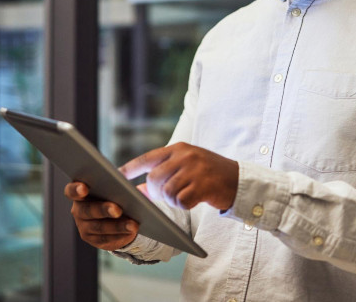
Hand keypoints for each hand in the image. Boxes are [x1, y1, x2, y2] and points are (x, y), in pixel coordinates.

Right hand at [64, 181, 138, 250]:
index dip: (75, 190)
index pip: (71, 191)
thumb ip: (118, 180)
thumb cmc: (114, 192)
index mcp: (80, 193)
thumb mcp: (115, 185)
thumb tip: (129, 183)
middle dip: (103, 210)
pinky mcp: (94, 240)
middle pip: (87, 210)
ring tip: (133, 225)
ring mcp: (84, 227)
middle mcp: (78, 210)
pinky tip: (131, 231)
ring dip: (117, 226)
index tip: (84, 188)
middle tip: (118, 210)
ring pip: (99, 227)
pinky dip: (120, 235)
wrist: (116, 215)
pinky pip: (106, 239)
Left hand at [120, 142, 238, 210]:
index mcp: (179, 148)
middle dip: (155, 192)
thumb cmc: (209, 174)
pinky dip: (183, 205)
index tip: (116, 176)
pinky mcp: (203, 185)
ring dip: (171, 200)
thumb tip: (138, 188)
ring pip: (166, 192)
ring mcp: (195, 170)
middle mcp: (185, 156)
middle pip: (154, 178)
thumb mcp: (187, 167)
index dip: (131, 168)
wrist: (239, 179)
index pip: (148, 157)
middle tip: (166, 196)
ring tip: (183, 197)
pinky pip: (181, 201)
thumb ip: (164, 173)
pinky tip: (192, 201)